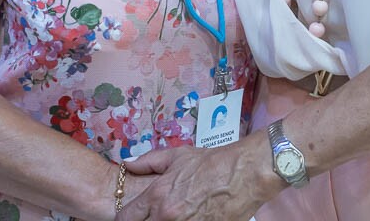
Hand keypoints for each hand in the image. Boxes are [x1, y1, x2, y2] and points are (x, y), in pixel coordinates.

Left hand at [120, 136, 279, 220]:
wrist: (244, 173)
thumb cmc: (210, 162)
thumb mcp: (177, 155)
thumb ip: (148, 161)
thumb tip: (127, 164)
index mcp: (157, 196)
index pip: (125, 219)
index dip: (125, 220)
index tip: (131, 218)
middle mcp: (167, 217)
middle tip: (150, 218)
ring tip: (172, 219)